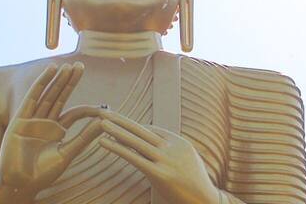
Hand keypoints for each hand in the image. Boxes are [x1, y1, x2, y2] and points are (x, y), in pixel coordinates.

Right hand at [0, 63, 107, 194]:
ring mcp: (33, 119)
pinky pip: (33, 97)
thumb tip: (104, 123)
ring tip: (68, 66)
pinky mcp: (21, 119)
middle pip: (60, 97)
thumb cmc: (43, 173)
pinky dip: (42, 83)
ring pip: (49, 95)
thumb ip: (84, 137)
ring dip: (58, 80)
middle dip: (70, 81)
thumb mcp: (67, 153)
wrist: (21, 183)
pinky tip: (51, 71)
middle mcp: (46, 122)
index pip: (75, 113)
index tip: (104, 107)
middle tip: (81, 65)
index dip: (88, 109)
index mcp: (57, 131)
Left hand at [93, 110, 226, 203]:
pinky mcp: (159, 174)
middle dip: (121, 120)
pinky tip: (104, 142)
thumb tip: (152, 149)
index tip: (118, 121)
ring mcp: (166, 160)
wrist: (205, 201)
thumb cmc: (193, 186)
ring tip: (100, 123)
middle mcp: (173, 148)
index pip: (152, 130)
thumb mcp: (186, 162)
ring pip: (136, 141)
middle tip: (104, 111)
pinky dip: (117, 148)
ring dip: (116, 130)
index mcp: (180, 143)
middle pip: (142, 130)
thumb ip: (171, 153)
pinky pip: (133, 157)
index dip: (133, 126)